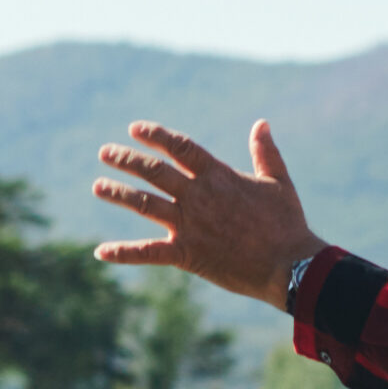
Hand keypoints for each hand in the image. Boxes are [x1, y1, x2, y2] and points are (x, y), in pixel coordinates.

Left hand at [91, 120, 329, 304]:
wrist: (289, 265)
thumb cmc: (287, 224)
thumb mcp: (279, 182)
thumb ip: (266, 152)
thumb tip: (261, 123)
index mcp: (218, 176)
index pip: (180, 147)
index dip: (156, 135)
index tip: (135, 129)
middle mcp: (198, 196)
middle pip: (153, 171)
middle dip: (126, 159)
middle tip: (105, 152)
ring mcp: (190, 224)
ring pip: (144, 203)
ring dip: (119, 193)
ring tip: (98, 186)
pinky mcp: (187, 254)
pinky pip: (148, 252)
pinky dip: (123, 253)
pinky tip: (101, 252)